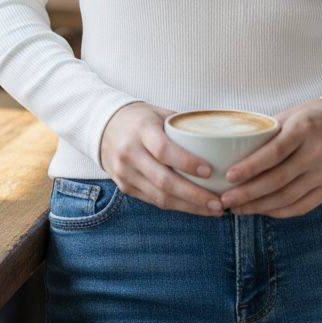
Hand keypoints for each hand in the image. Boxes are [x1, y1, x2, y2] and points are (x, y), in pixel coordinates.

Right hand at [99, 102, 222, 216]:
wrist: (103, 127)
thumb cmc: (140, 119)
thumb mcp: (159, 113)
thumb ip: (183, 127)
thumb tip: (218, 139)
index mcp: (141, 130)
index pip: (163, 150)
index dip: (186, 163)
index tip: (209, 171)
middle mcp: (130, 153)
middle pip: (163, 180)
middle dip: (194, 195)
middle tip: (218, 202)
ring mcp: (124, 173)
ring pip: (159, 197)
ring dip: (189, 206)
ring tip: (213, 209)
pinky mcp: (125, 187)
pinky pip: (153, 201)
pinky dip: (176, 206)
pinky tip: (195, 208)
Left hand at [218, 98, 321, 217]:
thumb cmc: (318, 116)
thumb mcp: (294, 114)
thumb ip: (270, 131)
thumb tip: (237, 148)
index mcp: (304, 129)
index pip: (274, 152)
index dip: (250, 167)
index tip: (229, 176)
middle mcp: (317, 153)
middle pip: (278, 180)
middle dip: (248, 193)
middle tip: (226, 200)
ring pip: (288, 197)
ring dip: (260, 206)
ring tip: (238, 208)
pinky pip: (302, 206)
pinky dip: (280, 211)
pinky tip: (262, 210)